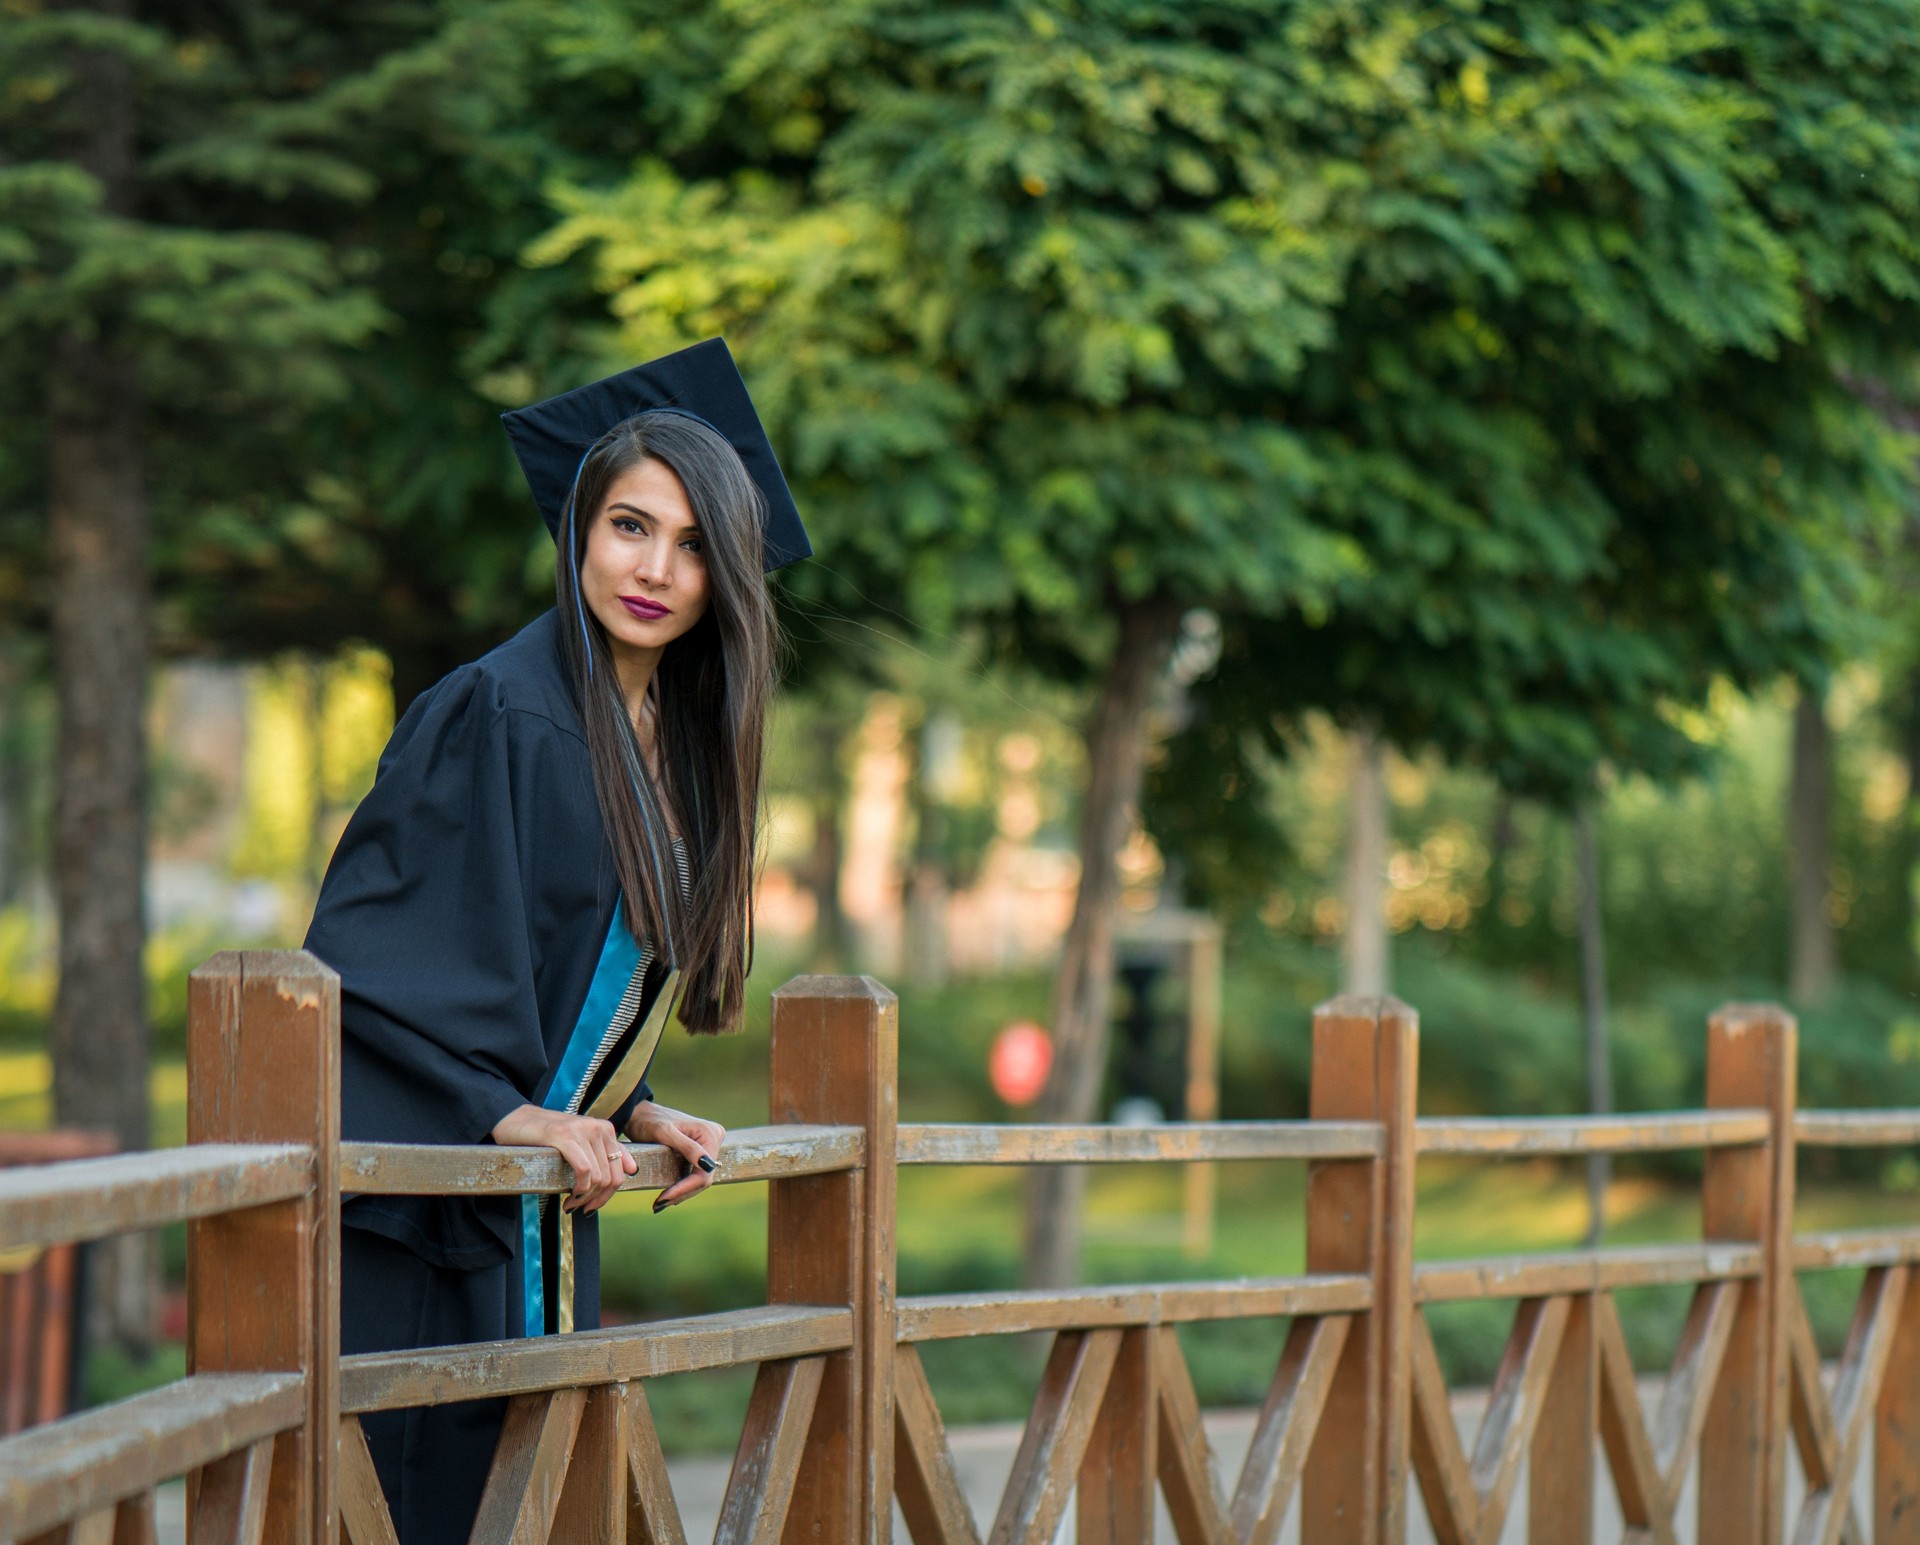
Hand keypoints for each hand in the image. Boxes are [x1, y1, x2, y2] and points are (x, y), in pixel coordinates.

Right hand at [489, 1104, 636, 1214]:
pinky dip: (580, 1189)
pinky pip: (584, 1170)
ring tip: (570, 1204)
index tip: (592, 1206)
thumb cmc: (549, 1137)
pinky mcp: (565, 1136)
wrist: (518, 1120)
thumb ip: (607, 1152)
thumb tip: (633, 1170)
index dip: (608, 1195)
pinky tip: (569, 1195)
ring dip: (584, 1198)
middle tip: (579, 1209)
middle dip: (596, 1200)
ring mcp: (582, 1131)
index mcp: (606, 1130)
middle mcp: (598, 1128)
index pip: (620, 1171)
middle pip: (611, 1178)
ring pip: (598, 1177)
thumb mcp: (582, 1142)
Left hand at [627, 1101, 725, 1209]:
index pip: (703, 1172)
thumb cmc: (649, 1121)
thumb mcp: (665, 1133)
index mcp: (710, 1133)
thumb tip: (707, 1166)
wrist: (640, 1114)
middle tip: (658, 1205)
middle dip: (682, 1193)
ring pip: (700, 1178)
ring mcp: (709, 1145)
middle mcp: (714, 1138)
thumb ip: (688, 1147)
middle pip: (704, 1177)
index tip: (663, 1199)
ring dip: (682, 1192)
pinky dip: (682, 1185)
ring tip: (661, 1202)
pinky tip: (668, 1193)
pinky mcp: (701, 1151)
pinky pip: (696, 1173)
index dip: (685, 1189)